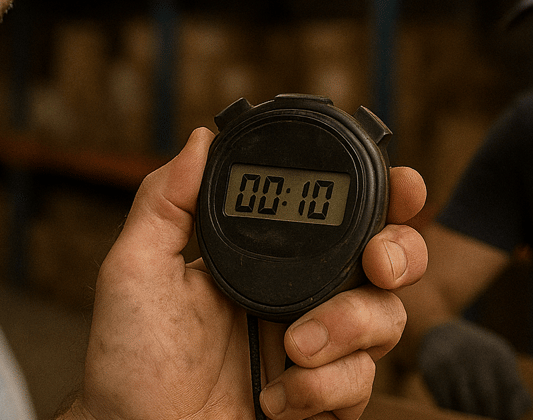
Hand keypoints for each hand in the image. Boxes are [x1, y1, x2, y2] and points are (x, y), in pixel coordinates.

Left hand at [58, 127, 427, 419]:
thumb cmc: (131, 366)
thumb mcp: (137, 273)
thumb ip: (165, 204)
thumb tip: (200, 139)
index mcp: (270, 262)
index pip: (339, 218)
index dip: (383, 197)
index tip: (402, 185)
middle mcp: (304, 300)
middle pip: (388, 262)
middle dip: (401, 252)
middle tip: (379, 263)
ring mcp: (322, 352)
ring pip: (386, 319)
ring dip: (347, 328)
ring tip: (295, 349)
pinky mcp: (329, 401)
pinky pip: (362, 382)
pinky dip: (321, 387)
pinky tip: (275, 398)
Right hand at [417, 320, 532, 419]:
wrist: (440, 334)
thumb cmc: (478, 357)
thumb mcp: (500, 362)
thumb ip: (516, 386)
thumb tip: (530, 406)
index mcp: (498, 355)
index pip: (510, 388)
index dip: (511, 411)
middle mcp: (476, 356)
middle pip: (487, 398)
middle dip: (489, 416)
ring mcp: (453, 363)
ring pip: (464, 403)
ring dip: (468, 416)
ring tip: (471, 416)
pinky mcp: (433, 371)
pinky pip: (444, 403)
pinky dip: (450, 412)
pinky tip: (454, 411)